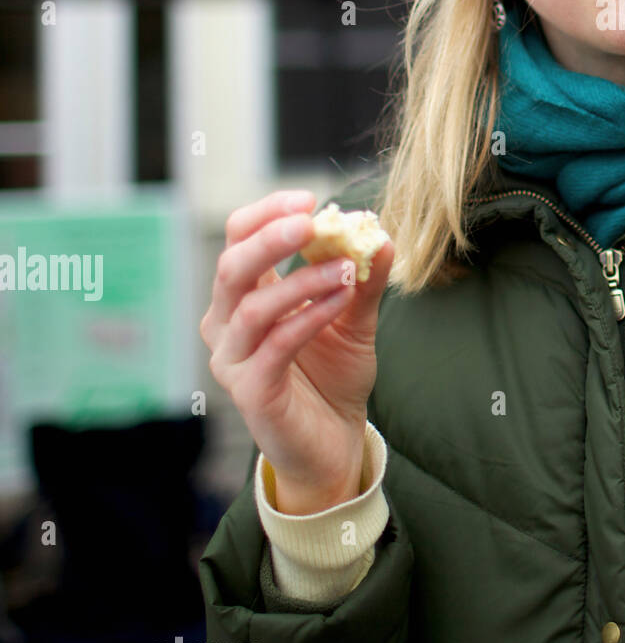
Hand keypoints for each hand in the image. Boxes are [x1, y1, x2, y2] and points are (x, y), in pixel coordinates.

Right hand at [200, 189, 393, 512]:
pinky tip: (342, 300)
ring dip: (303, 280)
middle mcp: (226, 325)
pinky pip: (276, 346)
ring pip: (253, 308)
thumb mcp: (355, 318)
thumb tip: (380, 234)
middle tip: (311, 221)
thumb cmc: (333, 375)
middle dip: (271, 238)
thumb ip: (364, 279)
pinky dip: (310, 316)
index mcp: (244, 297)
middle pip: (232, 268)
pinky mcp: (251, 392)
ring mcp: (234, 361)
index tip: (308, 199)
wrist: (335, 442)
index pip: (237, 240)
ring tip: (347, 268)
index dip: (266, 214)